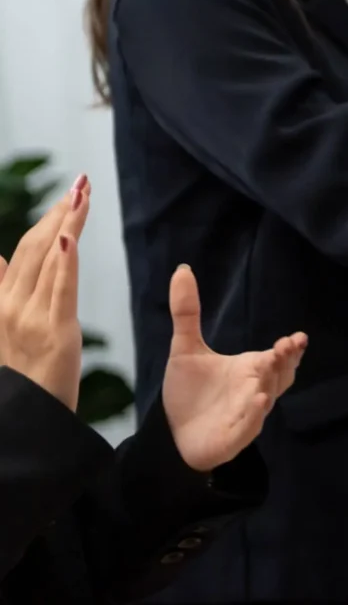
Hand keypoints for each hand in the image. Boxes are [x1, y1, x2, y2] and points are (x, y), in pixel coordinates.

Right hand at [0, 175, 89, 408]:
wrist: (23, 421)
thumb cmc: (19, 378)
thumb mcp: (1, 331)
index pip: (25, 251)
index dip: (46, 219)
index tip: (68, 194)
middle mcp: (10, 306)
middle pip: (37, 247)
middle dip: (60, 212)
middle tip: (82, 183)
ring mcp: (30, 318)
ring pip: (50, 260)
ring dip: (67, 223)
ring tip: (82, 194)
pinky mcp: (55, 332)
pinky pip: (60, 289)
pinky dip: (65, 261)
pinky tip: (70, 236)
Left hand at [162, 264, 306, 472]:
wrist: (173, 436)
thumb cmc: (189, 392)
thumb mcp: (185, 350)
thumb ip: (187, 313)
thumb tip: (182, 269)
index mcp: (251, 369)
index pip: (279, 357)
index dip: (290, 349)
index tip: (297, 337)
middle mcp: (256, 390)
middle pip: (280, 376)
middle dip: (285, 362)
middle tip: (286, 346)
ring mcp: (247, 415)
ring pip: (266, 400)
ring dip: (270, 384)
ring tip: (269, 368)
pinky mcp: (234, 437)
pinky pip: (249, 426)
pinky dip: (255, 415)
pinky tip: (259, 399)